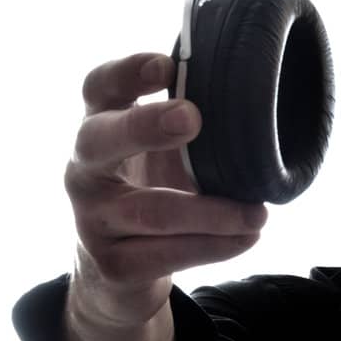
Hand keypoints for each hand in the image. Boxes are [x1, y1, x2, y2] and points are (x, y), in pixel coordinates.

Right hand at [64, 51, 268, 326]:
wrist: (118, 275)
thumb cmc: (150, 192)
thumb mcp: (161, 153)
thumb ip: (186, 123)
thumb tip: (251, 90)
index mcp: (98, 128)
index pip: (98, 88)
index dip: (126, 73)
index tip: (166, 65)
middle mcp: (83, 171)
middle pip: (99, 141)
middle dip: (145, 126)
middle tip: (193, 118)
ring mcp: (91, 220)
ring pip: (152, 211)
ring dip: (212, 211)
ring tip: (257, 213)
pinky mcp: (114, 265)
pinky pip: (169, 254)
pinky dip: (214, 246)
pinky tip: (247, 237)